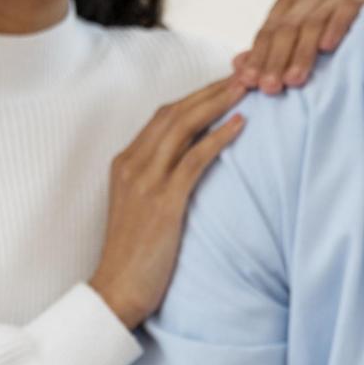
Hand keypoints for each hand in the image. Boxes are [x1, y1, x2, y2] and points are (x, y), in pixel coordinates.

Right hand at [90, 78, 247, 328]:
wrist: (116, 290)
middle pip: (174, 113)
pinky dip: (218, 138)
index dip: (194, 96)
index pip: (162, 116)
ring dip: (217, 103)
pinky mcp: (163, 202)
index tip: (222, 84)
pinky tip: (239, 124)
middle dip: (210, 90)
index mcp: (124, 164)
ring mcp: (145, 183)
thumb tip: (189, 166)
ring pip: (183, 127)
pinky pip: (194, 159)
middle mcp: (131, 165)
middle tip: (242, 73)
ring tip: (247, 88)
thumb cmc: (133, 256)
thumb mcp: (140, 209)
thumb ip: (156, 182)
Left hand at [234, 0, 363, 92]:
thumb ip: (269, 57)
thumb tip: (236, 65)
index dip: (257, 58)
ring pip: (312, 22)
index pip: (268, 31)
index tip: (248, 84)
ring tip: (294, 80)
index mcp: (291, 7)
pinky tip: (327, 48)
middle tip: (269, 88)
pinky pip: (346, 10)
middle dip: (276, 60)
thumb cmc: (331, 54)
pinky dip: (335, 27)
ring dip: (302, 53)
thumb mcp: (296, 57)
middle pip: (287, 28)